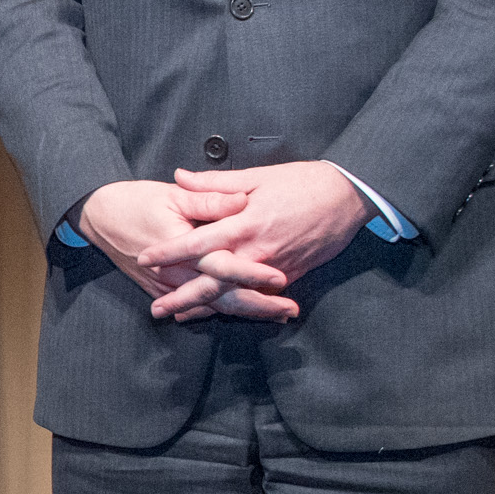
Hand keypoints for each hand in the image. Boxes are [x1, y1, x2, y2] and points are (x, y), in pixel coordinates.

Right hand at [75, 176, 287, 323]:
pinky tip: (241, 313)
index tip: (280, 278)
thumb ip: (210, 199)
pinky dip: (219, 312)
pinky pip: (195, 307)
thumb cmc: (136, 201)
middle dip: (258, 306)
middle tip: (289, 309)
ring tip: (276, 314)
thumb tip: (242, 201)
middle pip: (223, 297)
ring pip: (212, 306)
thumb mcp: (173, 195)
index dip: (252, 273)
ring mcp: (169, 286)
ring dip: (245, 311)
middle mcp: (177, 273)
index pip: (223, 265)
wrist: (98, 217)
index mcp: (183, 246)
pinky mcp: (163, 290)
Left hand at [166, 161, 371, 297]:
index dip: (170, 252)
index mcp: (244, 223)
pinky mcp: (291, 277)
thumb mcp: (257, 176)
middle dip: (183, 297)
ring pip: (235, 295)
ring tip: (182, 317)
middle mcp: (256, 252)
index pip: (197, 242)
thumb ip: (215, 183)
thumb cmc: (303, 182)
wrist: (348, 197)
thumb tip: (181, 177)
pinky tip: (222, 314)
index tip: (146, 259)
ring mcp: (274, 268)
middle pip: (212, 281)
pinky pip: (260, 297)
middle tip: (157, 310)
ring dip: (207, 308)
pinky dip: (240, 307)